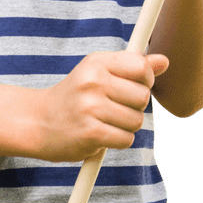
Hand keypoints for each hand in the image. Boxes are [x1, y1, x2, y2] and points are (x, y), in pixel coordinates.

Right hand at [34, 51, 168, 161]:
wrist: (37, 122)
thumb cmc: (74, 96)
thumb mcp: (98, 72)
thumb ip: (131, 66)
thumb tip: (165, 61)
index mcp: (97, 62)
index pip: (141, 67)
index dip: (146, 81)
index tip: (134, 87)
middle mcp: (93, 81)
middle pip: (143, 96)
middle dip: (135, 107)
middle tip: (115, 108)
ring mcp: (91, 107)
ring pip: (137, 120)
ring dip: (127, 127)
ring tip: (106, 122)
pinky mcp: (90, 133)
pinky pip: (126, 139)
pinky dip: (118, 141)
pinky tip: (101, 135)